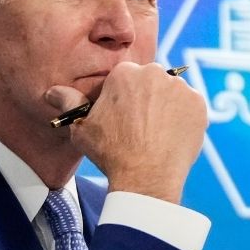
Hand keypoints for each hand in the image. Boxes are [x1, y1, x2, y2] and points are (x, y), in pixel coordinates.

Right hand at [45, 62, 206, 203]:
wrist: (146, 177)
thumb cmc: (111, 153)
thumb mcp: (81, 128)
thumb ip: (68, 104)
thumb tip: (51, 92)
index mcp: (124, 73)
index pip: (126, 79)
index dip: (123, 99)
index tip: (123, 119)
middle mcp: (154, 73)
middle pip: (150, 82)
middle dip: (146, 99)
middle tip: (141, 127)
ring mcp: (179, 88)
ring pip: (171, 93)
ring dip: (166, 107)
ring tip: (156, 134)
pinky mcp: (198, 104)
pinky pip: (190, 106)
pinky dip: (183, 118)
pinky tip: (171, 136)